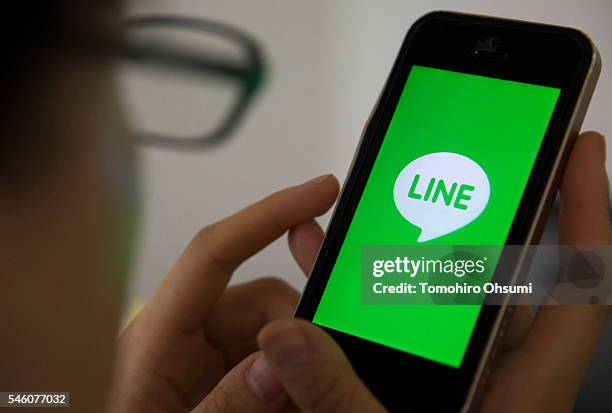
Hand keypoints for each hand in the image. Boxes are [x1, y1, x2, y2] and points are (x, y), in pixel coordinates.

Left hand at [109, 174, 339, 411]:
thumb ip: (226, 404)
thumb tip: (278, 361)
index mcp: (155, 337)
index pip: (215, 252)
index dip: (269, 214)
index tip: (318, 193)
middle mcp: (179, 336)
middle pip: (258, 299)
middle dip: (296, 330)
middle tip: (315, 372)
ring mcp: (199, 356)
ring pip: (269, 332)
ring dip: (292, 363)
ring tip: (295, 402)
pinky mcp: (215, 376)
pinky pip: (264, 360)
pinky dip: (283, 381)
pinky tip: (285, 405)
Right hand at [247, 131, 610, 412]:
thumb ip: (343, 400)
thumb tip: (292, 339)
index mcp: (521, 391)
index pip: (577, 282)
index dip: (585, 210)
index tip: (579, 148)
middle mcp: (492, 375)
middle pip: (503, 270)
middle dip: (482, 205)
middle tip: (466, 151)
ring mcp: (450, 379)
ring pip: (435, 292)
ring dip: (404, 242)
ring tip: (374, 192)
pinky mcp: (411, 388)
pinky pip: (391, 321)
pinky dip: (362, 288)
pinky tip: (326, 260)